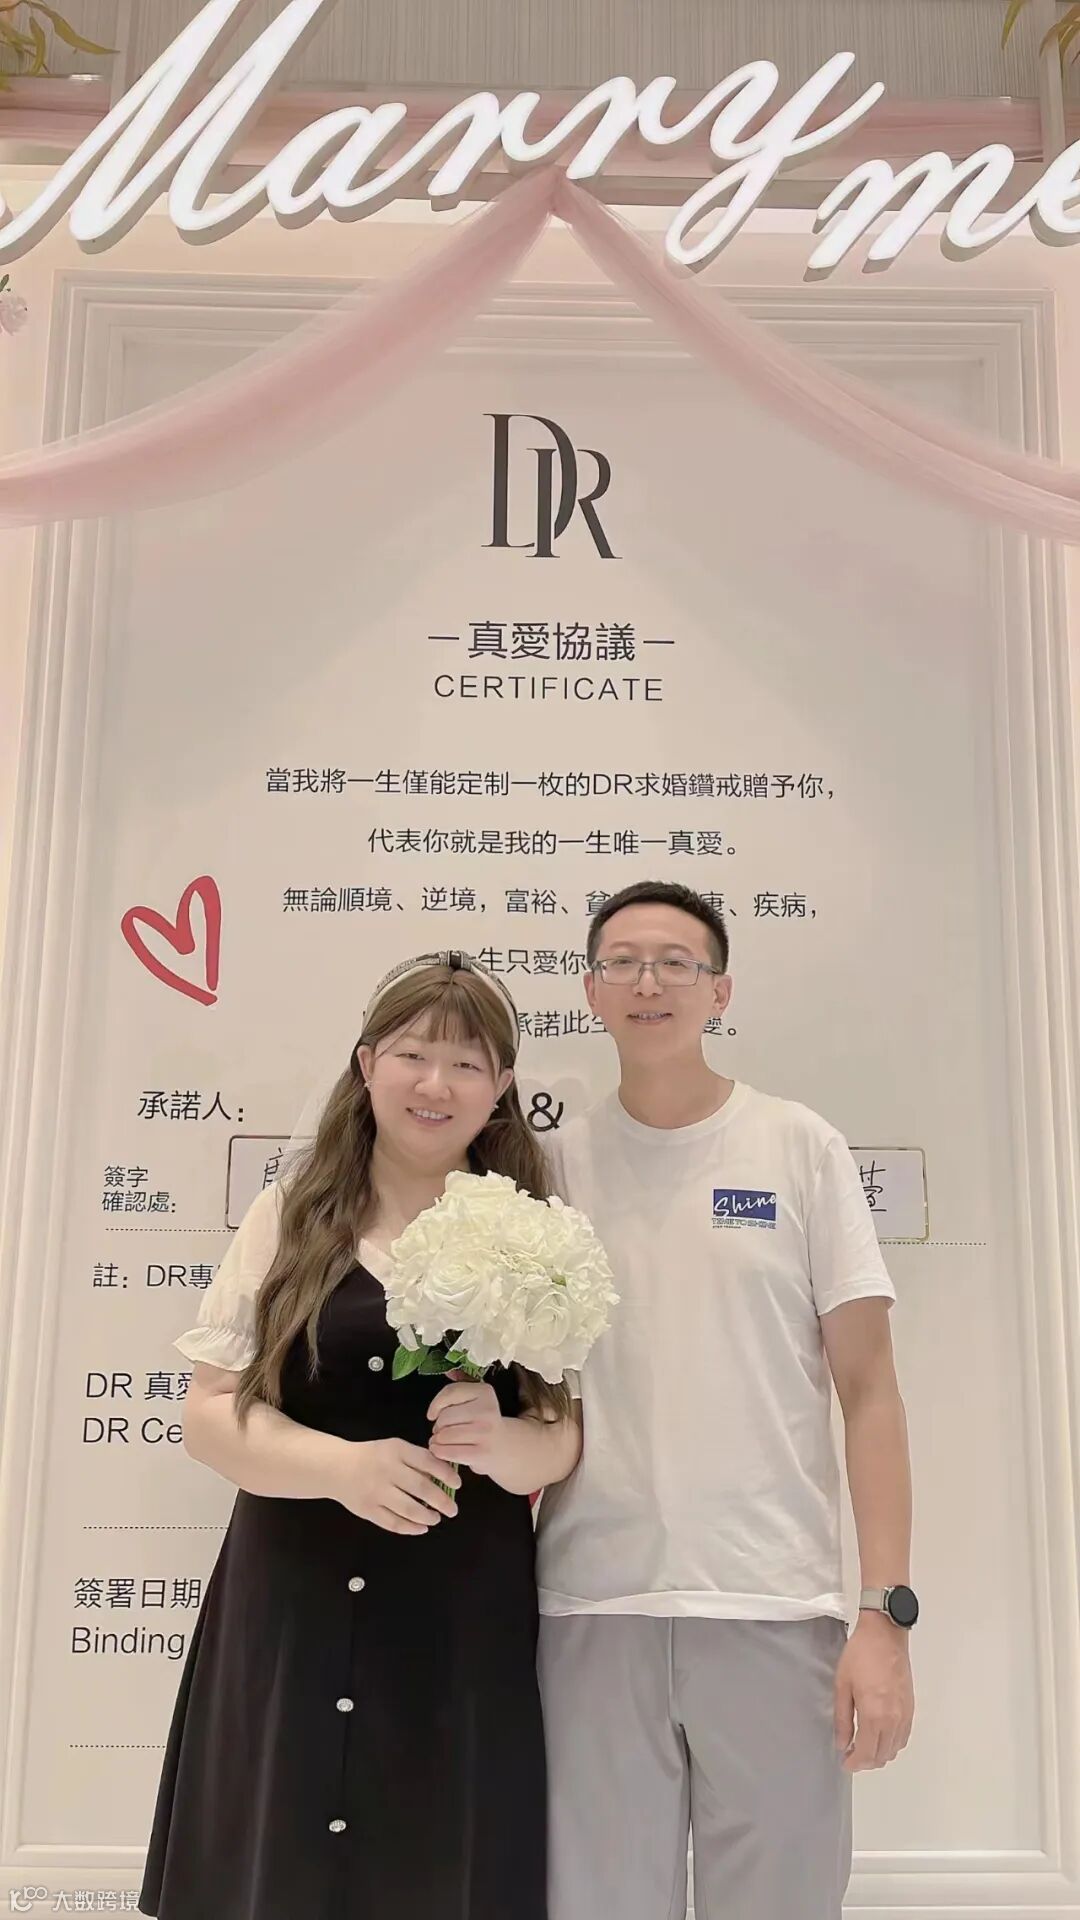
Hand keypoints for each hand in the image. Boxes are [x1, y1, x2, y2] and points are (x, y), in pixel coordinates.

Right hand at [329, 1438, 459, 1534]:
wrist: (337, 1467)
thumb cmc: (372, 1457)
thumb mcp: (394, 1449)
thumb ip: (416, 1459)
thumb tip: (444, 1476)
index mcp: (396, 1451)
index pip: (427, 1462)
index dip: (446, 1474)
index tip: (457, 1484)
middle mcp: (387, 1471)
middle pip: (421, 1488)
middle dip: (442, 1501)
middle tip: (452, 1509)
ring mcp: (377, 1492)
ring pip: (409, 1508)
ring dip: (427, 1516)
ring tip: (436, 1518)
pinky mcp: (368, 1510)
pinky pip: (393, 1523)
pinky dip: (410, 1528)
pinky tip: (421, 1528)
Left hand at [428, 1377, 505, 1478]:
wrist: (503, 1446)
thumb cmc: (483, 1420)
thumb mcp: (476, 1398)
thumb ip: (461, 1384)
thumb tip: (449, 1372)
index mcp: (485, 1392)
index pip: (450, 1392)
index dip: (435, 1404)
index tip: (432, 1414)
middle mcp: (487, 1410)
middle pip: (445, 1416)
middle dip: (438, 1425)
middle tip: (442, 1430)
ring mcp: (485, 1432)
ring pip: (445, 1435)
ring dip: (437, 1440)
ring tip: (442, 1440)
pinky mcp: (481, 1453)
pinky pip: (449, 1452)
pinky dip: (439, 1452)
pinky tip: (440, 1450)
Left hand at [834, 1614, 913, 1771]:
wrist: (885, 1634)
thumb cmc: (860, 1655)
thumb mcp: (842, 1685)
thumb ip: (842, 1719)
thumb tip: (842, 1744)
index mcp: (874, 1715)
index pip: (867, 1753)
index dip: (854, 1764)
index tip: (845, 1763)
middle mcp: (893, 1720)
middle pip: (882, 1756)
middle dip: (865, 1762)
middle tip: (851, 1755)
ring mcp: (905, 1715)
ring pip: (894, 1749)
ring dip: (879, 1754)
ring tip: (863, 1746)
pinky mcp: (911, 1708)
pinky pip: (903, 1737)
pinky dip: (892, 1744)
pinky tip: (880, 1736)